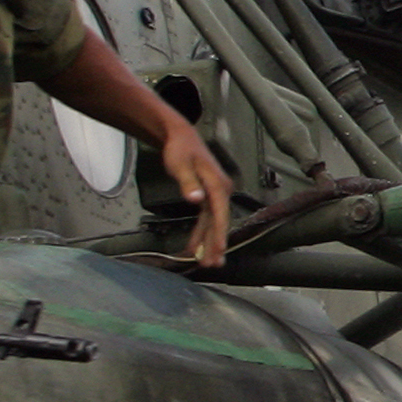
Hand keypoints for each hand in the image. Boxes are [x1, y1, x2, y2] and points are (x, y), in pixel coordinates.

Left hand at [160, 121, 231, 266]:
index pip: (220, 214)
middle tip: (212, 264)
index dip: (219, 234)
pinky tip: (196, 246)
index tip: (218, 250)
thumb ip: (188, 182)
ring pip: (213, 223)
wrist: (181, 137)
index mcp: (218, 184)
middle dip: (215, 244)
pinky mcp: (207, 196)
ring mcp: (215, 194)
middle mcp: (221, 191)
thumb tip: (195, 199)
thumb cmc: (181, 149)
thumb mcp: (181, 164)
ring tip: (206, 262)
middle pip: (219, 222)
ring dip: (209, 242)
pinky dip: (202, 233)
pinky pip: (206, 218)